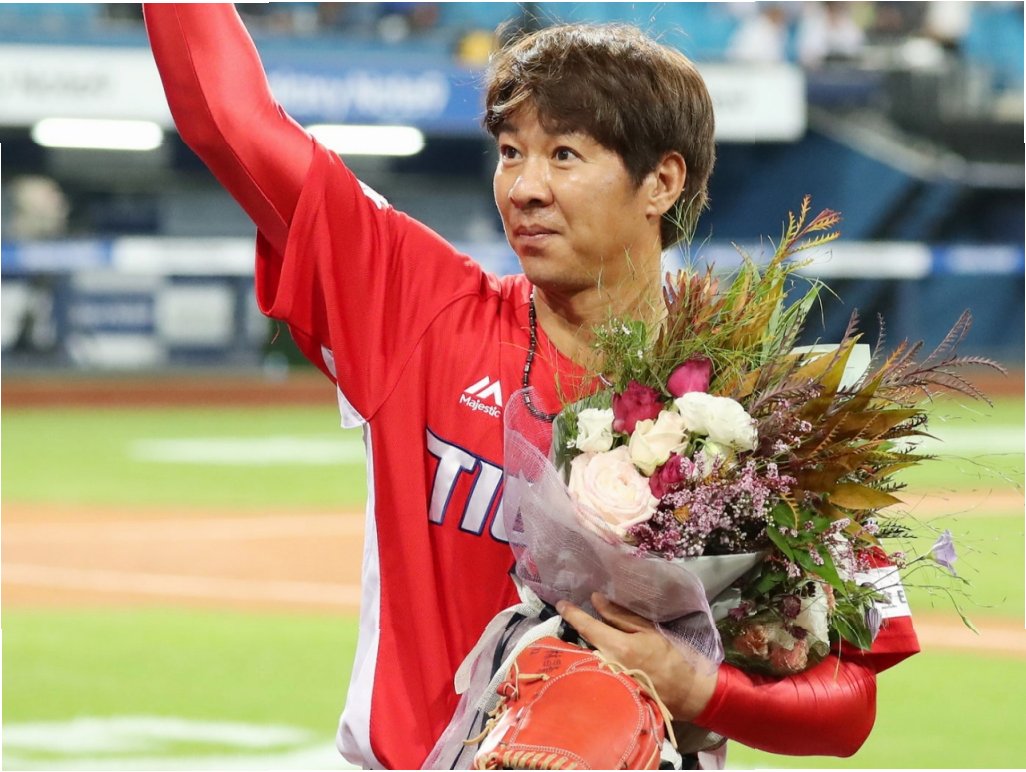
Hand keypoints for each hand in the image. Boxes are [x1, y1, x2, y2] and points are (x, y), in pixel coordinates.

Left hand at [556, 592, 716, 720]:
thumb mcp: (648, 631)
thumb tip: (596, 600)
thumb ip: (620, 616)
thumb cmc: (671, 658)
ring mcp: (606, 679)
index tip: (561, 604)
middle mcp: (606, 665)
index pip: (586, 626)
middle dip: (573, 630)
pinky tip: (594, 651)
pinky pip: (594, 669)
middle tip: (570, 615)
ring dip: (581, 644)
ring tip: (579, 632)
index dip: (572, 613)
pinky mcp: (609, 689)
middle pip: (581, 643)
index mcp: (617, 646)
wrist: (686, 694)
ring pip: (586, 656)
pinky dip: (591, 658)